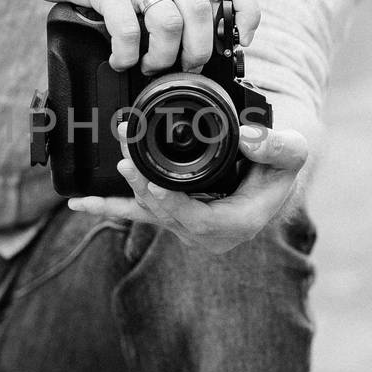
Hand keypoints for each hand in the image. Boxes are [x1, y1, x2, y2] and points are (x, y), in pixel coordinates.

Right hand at [19, 0, 258, 73]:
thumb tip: (205, 40)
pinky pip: (128, 30)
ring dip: (162, 57)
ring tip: (148, 65)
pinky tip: (120, 59)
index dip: (248, 12)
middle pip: (202, 9)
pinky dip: (127, 55)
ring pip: (169, 22)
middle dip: (197, 50)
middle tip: (183, 66)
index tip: (240, 41)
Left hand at [68, 122, 308, 250]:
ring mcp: (186, 226)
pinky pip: (136, 214)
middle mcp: (208, 234)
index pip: (197, 221)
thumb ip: (277, 146)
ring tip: (96, 187)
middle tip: (126, 164)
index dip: (172, 204)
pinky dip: (108, 207)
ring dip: (122, 197)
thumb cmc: (279, 167)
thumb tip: (247, 137)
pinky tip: (79, 203)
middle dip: (142, 190)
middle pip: (166, 216)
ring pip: (148, 214)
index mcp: (237, 223)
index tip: (153, 184)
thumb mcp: (292, 153)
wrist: (269, 178)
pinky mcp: (170, 216)